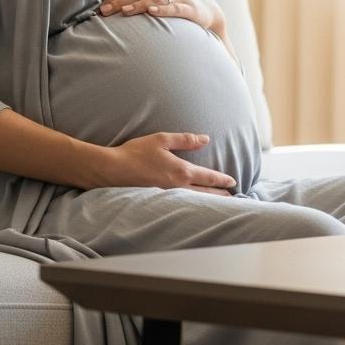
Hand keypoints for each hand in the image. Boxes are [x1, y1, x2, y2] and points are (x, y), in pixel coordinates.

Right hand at [98, 132, 237, 194]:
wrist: (112, 170)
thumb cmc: (136, 152)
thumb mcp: (162, 139)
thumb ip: (185, 140)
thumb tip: (205, 139)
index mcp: (182, 171)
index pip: (208, 177)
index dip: (222, 180)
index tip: (233, 182)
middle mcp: (178, 187)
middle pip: (205, 193)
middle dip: (219, 195)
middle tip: (231, 198)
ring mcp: (168, 196)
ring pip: (194, 201)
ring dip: (207, 202)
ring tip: (216, 203)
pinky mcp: (157, 201)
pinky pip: (180, 204)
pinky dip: (191, 205)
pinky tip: (192, 205)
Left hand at [99, 0, 225, 35]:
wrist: (208, 9)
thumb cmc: (179, 0)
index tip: (101, 7)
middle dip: (121, 2)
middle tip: (105, 12)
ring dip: (138, 5)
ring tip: (124, 11)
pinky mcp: (189, 7)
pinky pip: (173, 8)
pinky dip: (162, 9)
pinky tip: (151, 12)